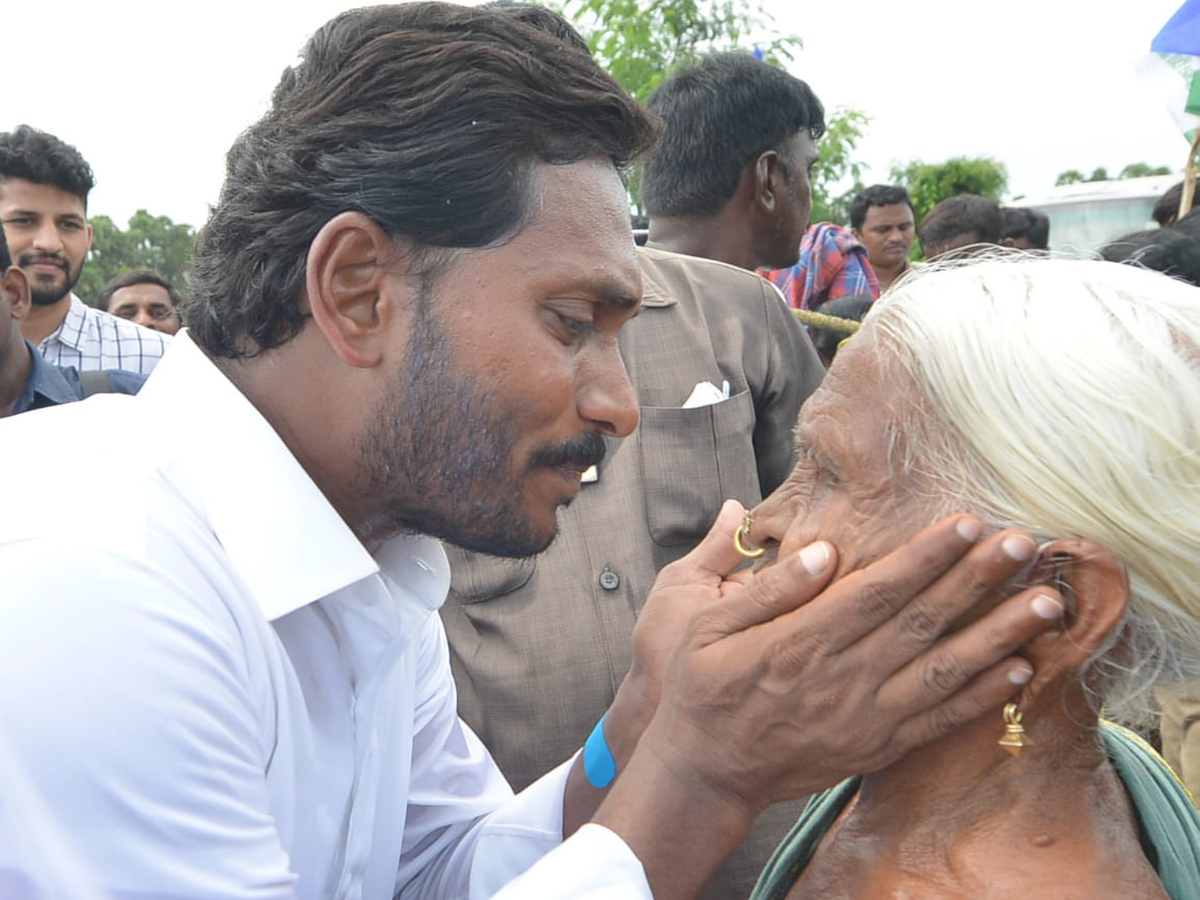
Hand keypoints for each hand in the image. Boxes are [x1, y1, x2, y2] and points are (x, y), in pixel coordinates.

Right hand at [637, 514, 1060, 815]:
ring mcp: (863, 717)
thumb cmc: (700, 686)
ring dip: (1000, 636)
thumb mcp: (702, 623)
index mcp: (799, 641)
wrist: (705, 769)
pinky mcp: (875, 747)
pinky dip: (982, 698)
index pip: (877, 590)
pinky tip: (1019, 669)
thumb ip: (767, 588)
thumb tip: (823, 550)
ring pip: (944, 671)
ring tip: (1047, 604)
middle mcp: (841, 678)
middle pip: (923, 623)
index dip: (926, 556)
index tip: (968, 522)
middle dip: (978, 580)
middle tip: (1025, 544)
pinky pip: (938, 721)